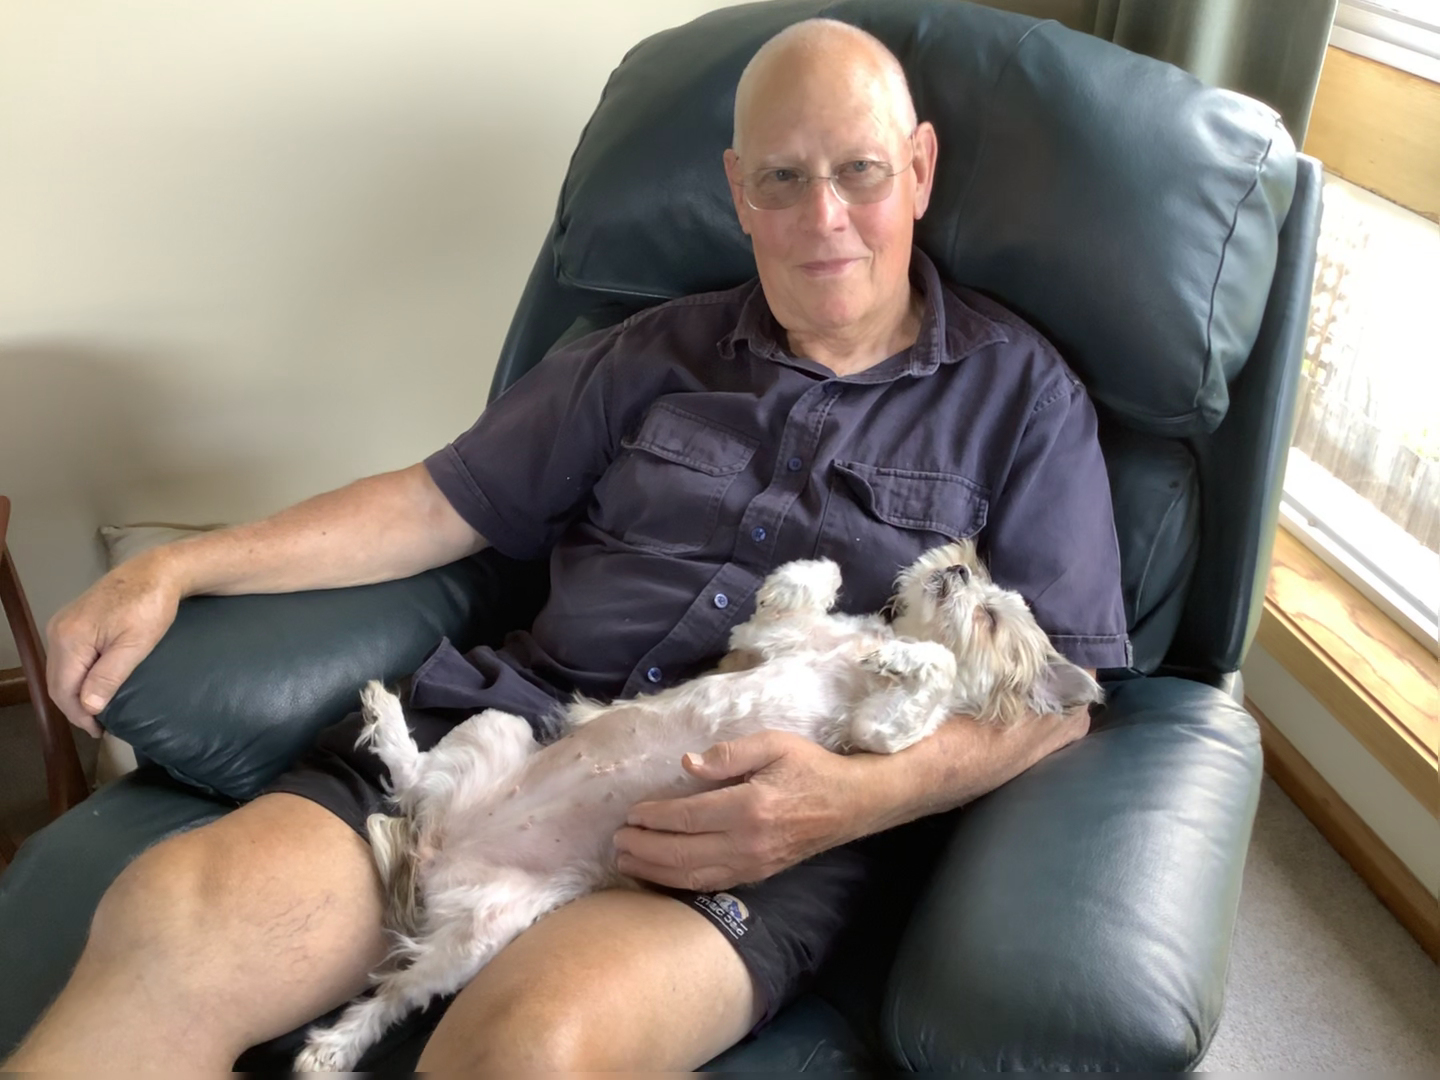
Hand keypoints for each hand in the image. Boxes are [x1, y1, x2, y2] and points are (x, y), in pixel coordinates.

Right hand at [45, 552, 182, 735]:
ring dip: (74, 692)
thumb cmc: (150, 606)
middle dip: (75, 707)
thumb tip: (88, 707)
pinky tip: (92, 685)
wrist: (155, 571)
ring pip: (60, 670)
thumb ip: (108, 676)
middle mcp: (57, 631)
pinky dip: (76, 675)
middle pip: (57, 682)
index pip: (64, 690)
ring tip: (97, 710)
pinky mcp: (72, 620)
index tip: (99, 731)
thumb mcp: (135, 645)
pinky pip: (67, 657)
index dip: (79, 715)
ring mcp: (62, 624)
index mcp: (70, 639)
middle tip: (99, 726)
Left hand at [613, 731, 866, 891]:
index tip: (631, 813)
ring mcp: (752, 864)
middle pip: (682, 852)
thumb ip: (729, 753)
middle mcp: (747, 842)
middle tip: (616, 840)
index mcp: (749, 807)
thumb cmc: (809, 767)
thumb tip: (687, 764)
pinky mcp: (756, 875)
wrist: (849, 804)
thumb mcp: (773, 743)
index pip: (687, 816)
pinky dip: (679, 882)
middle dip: (643, 847)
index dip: (654, 816)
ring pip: (691, 875)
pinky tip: (660, 875)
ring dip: (654, 870)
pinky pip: (709, 883)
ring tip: (625, 861)